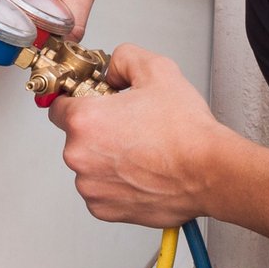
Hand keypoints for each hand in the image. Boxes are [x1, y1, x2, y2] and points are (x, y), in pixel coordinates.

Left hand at [47, 44, 238, 226]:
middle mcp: (80, 156)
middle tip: (130, 126)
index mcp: (84, 121)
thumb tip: (112, 70)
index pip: (58, 105)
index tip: (92, 103)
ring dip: (106, 158)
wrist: (210, 172)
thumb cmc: (186, 132)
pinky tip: (140, 171)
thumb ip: (124, 58)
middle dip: (98, 130)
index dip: (78, 100)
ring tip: (140, 151)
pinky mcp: (105, 209)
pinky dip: (115, 183)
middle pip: (76, 137)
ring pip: (89, 165)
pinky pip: (101, 191)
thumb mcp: (156, 69)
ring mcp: (91, 186)